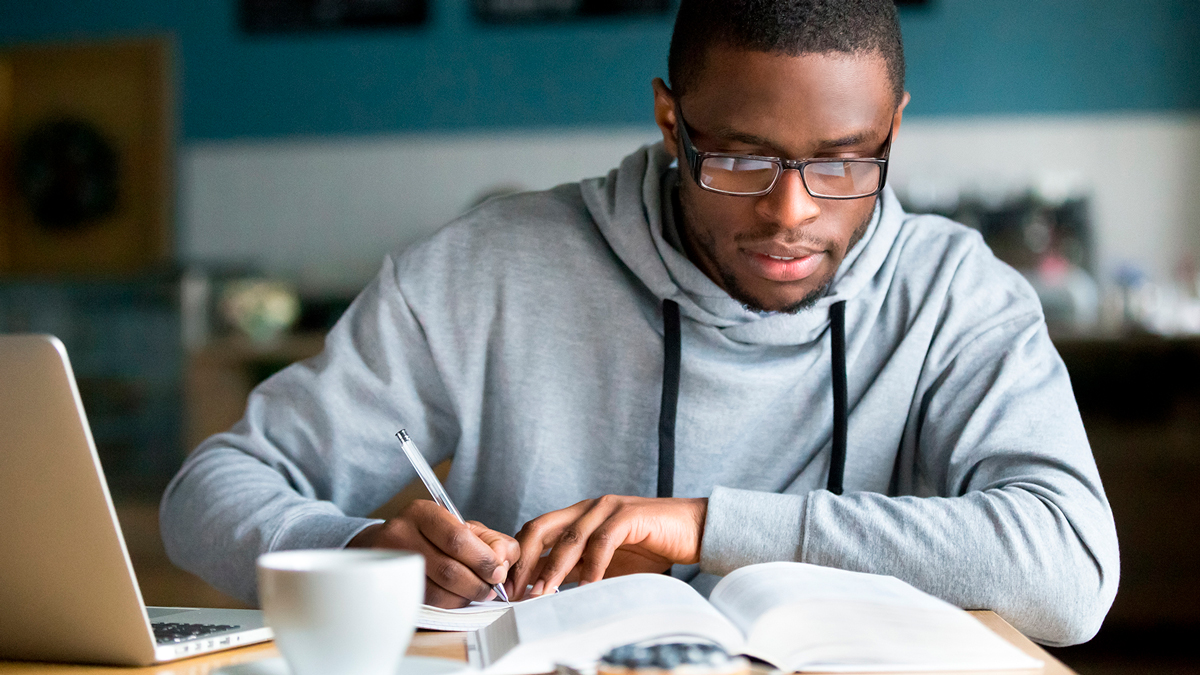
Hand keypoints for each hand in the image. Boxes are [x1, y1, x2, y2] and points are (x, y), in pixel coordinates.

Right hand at [347, 499, 518, 607]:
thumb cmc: (435, 536)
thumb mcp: (464, 527)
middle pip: (447, 569)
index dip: (483, 560)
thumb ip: (492, 541)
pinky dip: (449, 604)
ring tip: (477, 593)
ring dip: (465, 597)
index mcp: (423, 512)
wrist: (390, 545)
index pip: (457, 539)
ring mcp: (392, 563)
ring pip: (437, 592)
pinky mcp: (391, 587)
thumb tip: (503, 562)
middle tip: (491, 588)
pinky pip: (426, 603)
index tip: (498, 572)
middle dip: (477, 583)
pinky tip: (458, 597)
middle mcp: (401, 534)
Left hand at [508, 495, 706, 599]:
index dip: (519, 558)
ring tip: (543, 592)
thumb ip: (577, 569)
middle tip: (517, 591)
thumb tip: (543, 588)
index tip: (509, 587)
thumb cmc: (651, 547)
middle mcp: (589, 507)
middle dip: (525, 560)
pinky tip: (586, 586)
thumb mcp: (605, 562)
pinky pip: (603, 541)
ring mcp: (608, 508)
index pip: (536, 531)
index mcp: (579, 515)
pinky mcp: (629, 515)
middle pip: (542, 527)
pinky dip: (592, 566)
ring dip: (554, 568)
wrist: (694, 531)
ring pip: (570, 537)